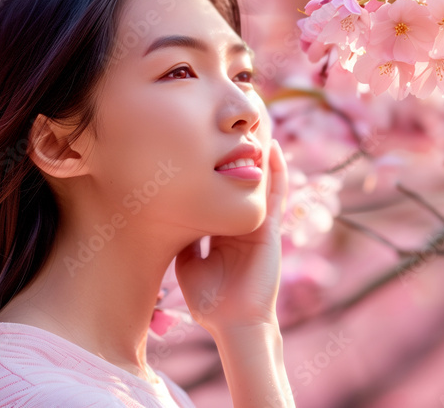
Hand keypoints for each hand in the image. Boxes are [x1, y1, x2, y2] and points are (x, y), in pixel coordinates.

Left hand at [174, 138, 289, 335]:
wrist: (233, 322)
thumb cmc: (210, 300)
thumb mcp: (187, 263)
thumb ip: (182, 240)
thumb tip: (166, 216)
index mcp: (222, 231)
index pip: (217, 191)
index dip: (211, 169)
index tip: (197, 145)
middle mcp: (240, 224)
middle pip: (239, 180)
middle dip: (236, 153)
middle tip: (228, 121)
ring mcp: (257, 226)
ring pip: (259, 181)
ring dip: (259, 154)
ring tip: (256, 122)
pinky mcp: (269, 231)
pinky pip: (275, 196)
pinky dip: (277, 172)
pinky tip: (274, 148)